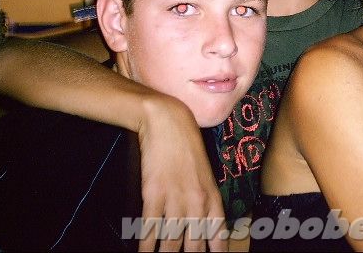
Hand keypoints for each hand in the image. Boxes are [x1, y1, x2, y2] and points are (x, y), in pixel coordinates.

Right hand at [136, 94, 227, 251]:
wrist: (170, 123)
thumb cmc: (188, 150)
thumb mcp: (204, 178)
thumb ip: (204, 205)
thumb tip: (200, 231)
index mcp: (213, 199)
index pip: (217, 239)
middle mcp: (198, 204)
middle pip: (193, 247)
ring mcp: (176, 200)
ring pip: (171, 243)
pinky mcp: (154, 194)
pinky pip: (150, 229)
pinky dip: (145, 246)